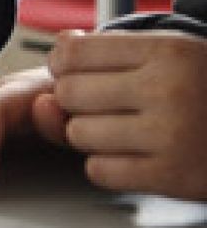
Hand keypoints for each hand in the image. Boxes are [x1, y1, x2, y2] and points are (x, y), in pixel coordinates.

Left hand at [48, 29, 206, 200]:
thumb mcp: (171, 55)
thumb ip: (106, 56)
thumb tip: (52, 68)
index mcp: (168, 50)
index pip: (73, 52)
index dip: (65, 64)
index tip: (78, 72)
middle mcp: (169, 89)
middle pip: (69, 94)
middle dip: (77, 102)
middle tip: (107, 105)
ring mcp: (172, 135)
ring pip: (79, 134)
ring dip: (92, 135)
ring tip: (127, 131)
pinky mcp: (174, 177)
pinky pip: (100, 171)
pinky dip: (109, 166)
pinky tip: (136, 156)